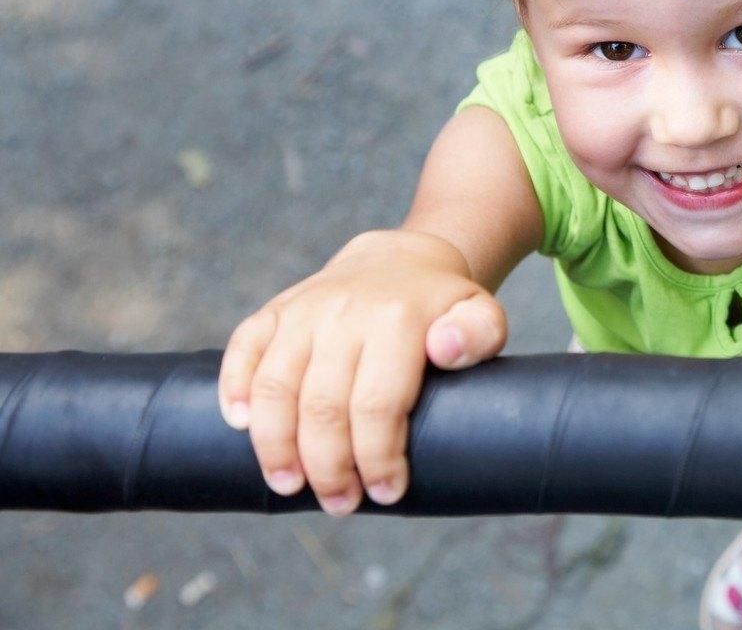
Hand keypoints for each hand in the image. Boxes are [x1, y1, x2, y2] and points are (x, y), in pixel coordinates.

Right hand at [217, 229, 506, 514]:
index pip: (378, 403)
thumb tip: (445, 350)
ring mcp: (303, 310)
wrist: (398, 260)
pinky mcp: (273, 311)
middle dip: (328, 467)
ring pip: (275, 386)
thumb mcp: (480, 314)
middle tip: (339, 503)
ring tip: (290, 485)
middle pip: (323, 405)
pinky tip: (242, 428)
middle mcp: (343, 312)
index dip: (378, 457)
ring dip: (277, 446)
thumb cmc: (440, 307)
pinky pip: (242, 349)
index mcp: (397, 318)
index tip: (387, 491)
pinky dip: (235, 390)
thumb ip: (482, 333)